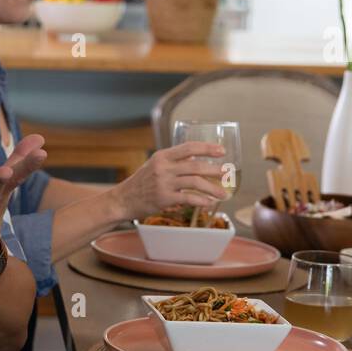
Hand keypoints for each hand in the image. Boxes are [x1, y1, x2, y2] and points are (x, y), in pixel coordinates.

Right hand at [110, 141, 228, 219]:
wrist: (123, 199)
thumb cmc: (141, 182)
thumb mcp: (155, 165)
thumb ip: (173, 161)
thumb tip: (195, 157)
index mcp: (163, 156)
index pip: (189, 147)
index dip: (207, 148)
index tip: (222, 151)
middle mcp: (163, 167)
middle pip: (195, 165)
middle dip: (215, 169)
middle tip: (228, 173)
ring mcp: (163, 183)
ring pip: (195, 182)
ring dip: (212, 188)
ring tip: (223, 194)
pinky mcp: (164, 199)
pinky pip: (188, 198)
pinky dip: (201, 200)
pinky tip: (208, 203)